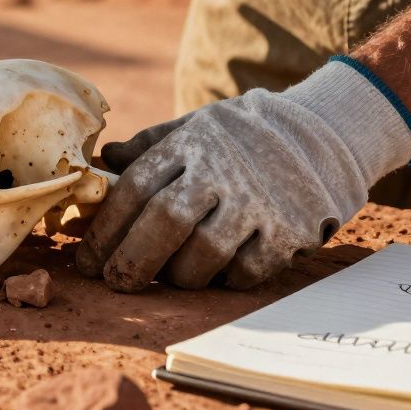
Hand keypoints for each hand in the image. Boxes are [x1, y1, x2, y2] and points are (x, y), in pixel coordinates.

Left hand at [76, 60, 410, 290]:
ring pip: (204, 253)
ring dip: (177, 274)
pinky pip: (244, 272)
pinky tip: (212, 275)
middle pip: (166, 222)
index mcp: (194, 143)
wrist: (323, 134)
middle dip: (132, 260)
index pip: (136, 188)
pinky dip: (221, 280)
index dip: (105, 228)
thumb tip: (102, 163)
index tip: (87, 260)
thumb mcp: (195, 127)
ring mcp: (260, 202)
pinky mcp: (290, 232)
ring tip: (166, 276)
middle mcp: (226, 170)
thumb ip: (149, 146)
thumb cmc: (241, 138)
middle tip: (114, 283)